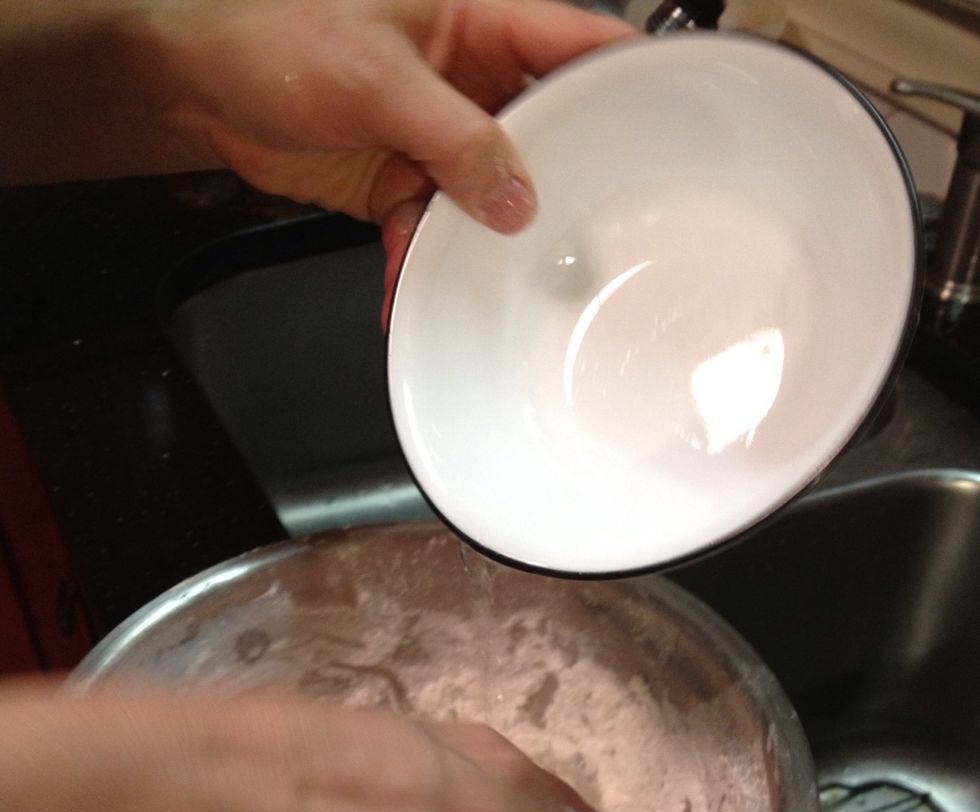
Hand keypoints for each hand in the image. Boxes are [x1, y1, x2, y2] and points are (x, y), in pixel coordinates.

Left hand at [143, 0, 632, 316]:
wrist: (200, 86)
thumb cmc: (273, 36)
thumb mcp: (377, 79)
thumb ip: (453, 137)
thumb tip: (513, 197)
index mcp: (479, 21)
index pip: (575, 43)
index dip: (627, 76)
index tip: (671, 119)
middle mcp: (469, 81)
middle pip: (543, 134)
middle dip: (561, 183)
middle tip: (591, 228)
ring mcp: (437, 137)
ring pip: (491, 196)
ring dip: (489, 239)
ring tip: (507, 280)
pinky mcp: (402, 184)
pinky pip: (432, 232)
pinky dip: (422, 265)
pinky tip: (414, 292)